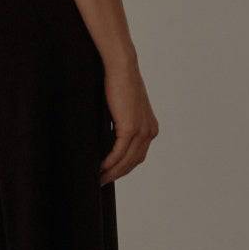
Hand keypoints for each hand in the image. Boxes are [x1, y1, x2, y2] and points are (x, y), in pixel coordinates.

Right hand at [99, 57, 158, 185]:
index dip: (124, 167)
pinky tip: (99, 168)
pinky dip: (109, 162)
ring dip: (112, 172)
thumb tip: (108, 137)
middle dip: (117, 174)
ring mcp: (142, 131)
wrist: (121, 68)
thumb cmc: (118, 83)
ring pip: (126, 160)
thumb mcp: (123, 108)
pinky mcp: (130, 128)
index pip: (137, 155)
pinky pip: (119, 153)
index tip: (110, 174)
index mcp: (150, 128)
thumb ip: (121, 124)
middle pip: (133, 162)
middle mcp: (150, 132)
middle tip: (101, 182)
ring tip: (98, 179)